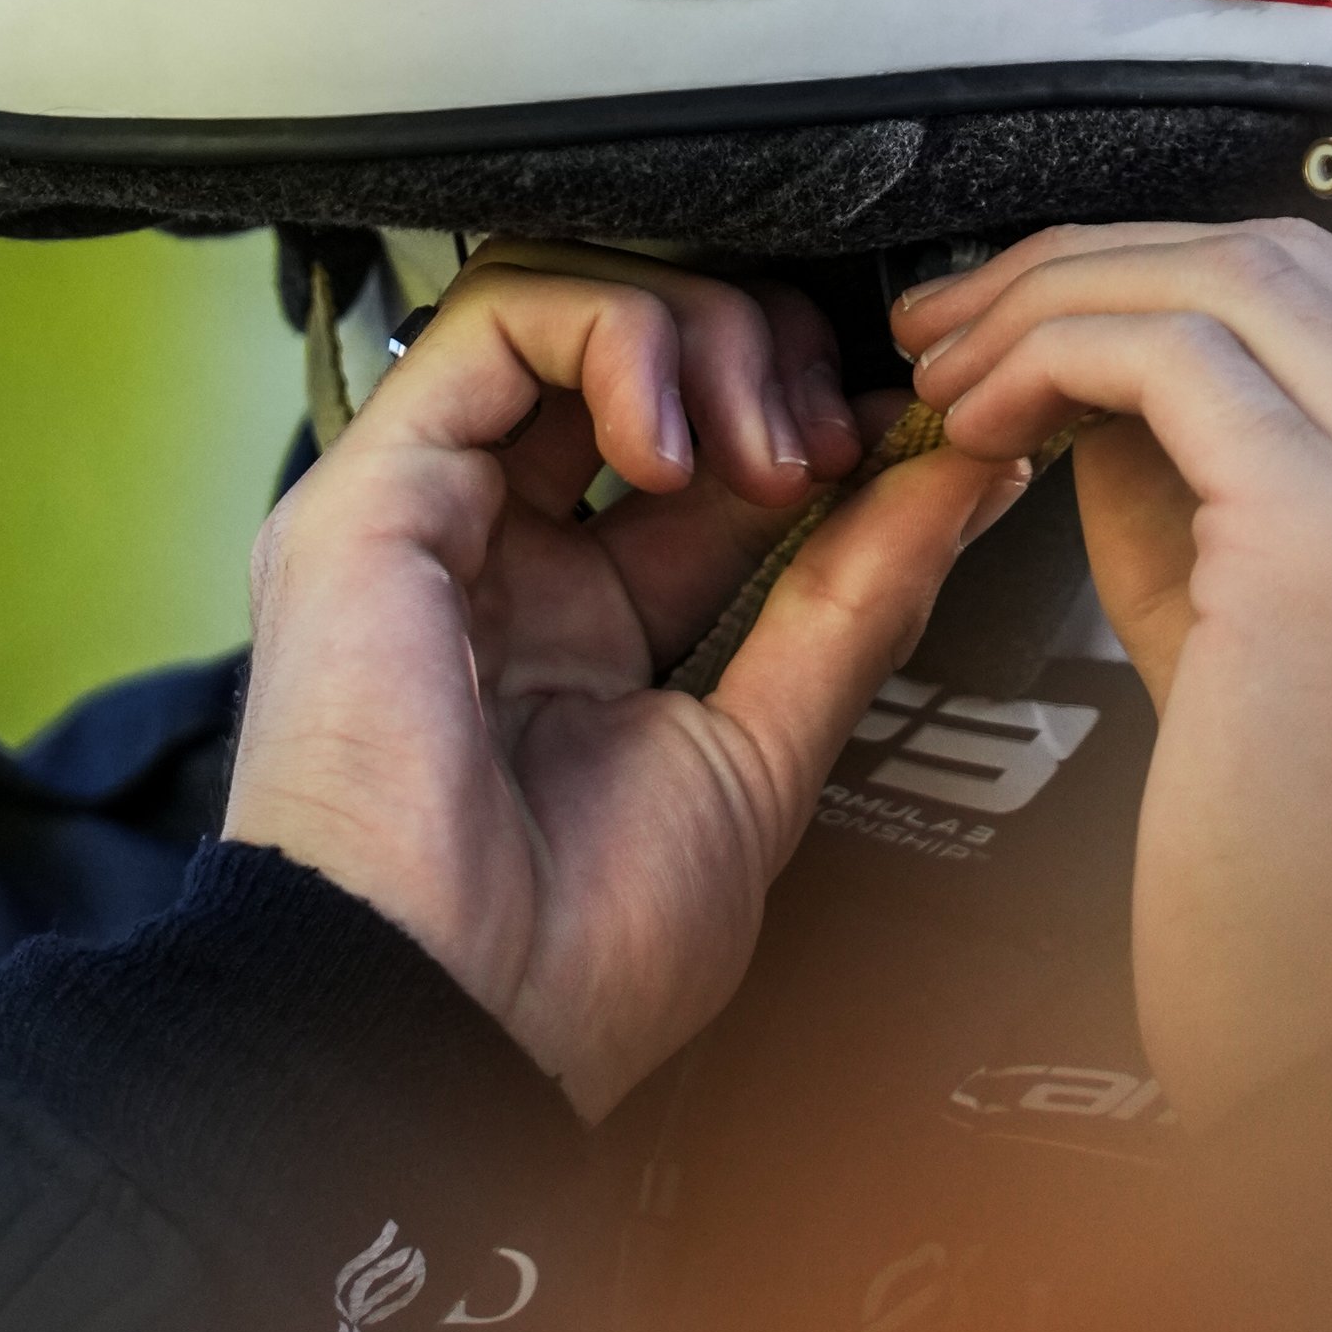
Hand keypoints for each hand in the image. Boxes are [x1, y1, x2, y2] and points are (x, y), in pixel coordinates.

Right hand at [225, 247, 1028, 1120]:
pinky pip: (499, 315)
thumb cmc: (570, 958)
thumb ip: (851, 601)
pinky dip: (621, 335)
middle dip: (771, 358)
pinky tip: (676, 442)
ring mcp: (433, 510)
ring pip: (574, 299)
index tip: (914, 447)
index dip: (818, 417)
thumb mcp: (761, 754)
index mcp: (581, 621)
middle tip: (837, 443)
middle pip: (641, 351)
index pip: (710, 447)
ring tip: (762, 449)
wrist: (451, 1032)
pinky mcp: (376, 485)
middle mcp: (500, 549)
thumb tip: (956, 473)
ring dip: (706, 337)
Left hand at [893, 219, 1331, 1125]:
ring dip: (1055, 300)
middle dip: (1101, 266)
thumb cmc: (1330, 929)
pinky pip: (1166, 362)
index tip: (1061, 319)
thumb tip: (1104, 389)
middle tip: (968, 319)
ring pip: (1231, 280)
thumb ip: (1218, 513)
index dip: (1182, 286)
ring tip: (945, 368)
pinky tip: (974, 418)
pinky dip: (1048, 354)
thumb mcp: (1286, 664)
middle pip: (1297, 265)